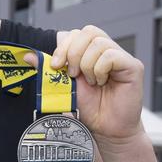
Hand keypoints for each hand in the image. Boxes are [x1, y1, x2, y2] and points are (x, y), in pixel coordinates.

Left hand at [50, 26, 143, 142]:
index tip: (56, 65)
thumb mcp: (64, 86)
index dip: (63, 46)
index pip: (76, 33)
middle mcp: (107, 51)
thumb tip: (29, 57)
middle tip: (72, 74)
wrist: (106, 129)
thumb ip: (50, 71)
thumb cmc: (90, 108)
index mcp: (91, 53)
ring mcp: (121, 57)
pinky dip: (100, 69)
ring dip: (87, 65)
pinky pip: (111, 55)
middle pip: (88, 31)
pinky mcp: (133, 66)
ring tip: (90, 82)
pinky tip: (101, 82)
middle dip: (73, 52)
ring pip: (99, 43)